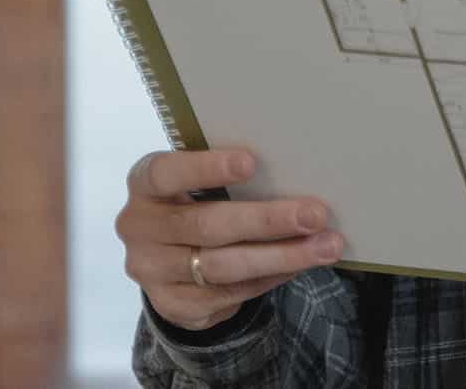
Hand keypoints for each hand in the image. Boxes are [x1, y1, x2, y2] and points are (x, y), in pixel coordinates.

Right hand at [116, 148, 344, 330]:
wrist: (172, 259)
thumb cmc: (198, 200)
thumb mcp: (199, 182)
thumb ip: (230, 177)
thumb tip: (298, 170)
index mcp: (145, 184)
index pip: (166, 173)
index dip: (206, 168)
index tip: (252, 162)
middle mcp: (139, 228)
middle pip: (206, 225)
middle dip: (266, 220)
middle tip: (315, 215)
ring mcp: (152, 270)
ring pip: (222, 267)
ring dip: (281, 257)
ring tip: (326, 246)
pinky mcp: (172, 304)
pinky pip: (229, 293)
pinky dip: (270, 278)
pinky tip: (300, 265)